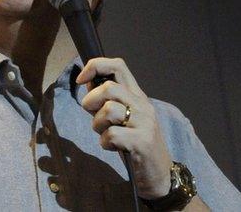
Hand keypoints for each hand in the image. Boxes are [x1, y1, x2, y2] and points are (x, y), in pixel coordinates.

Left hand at [77, 58, 172, 199]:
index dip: (95, 66)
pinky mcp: (142, 142)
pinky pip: (111, 134)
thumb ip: (106, 99)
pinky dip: (105, 143)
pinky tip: (114, 148)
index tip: (80, 79)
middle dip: (91, 102)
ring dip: (97, 125)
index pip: (118, 65)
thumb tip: (86, 80)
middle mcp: (143, 105)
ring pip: (108, 109)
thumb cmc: (134, 144)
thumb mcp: (122, 117)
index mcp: (137, 96)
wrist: (160, 175)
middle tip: (94, 117)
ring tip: (106, 134)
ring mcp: (145, 123)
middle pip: (108, 87)